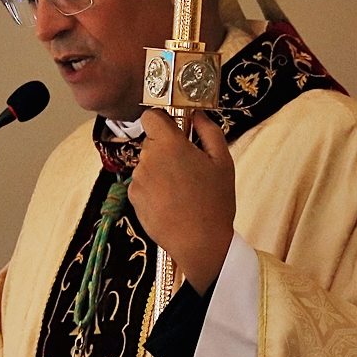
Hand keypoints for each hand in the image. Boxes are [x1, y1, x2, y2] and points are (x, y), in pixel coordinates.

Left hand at [131, 109, 235, 293]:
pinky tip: (172, 203)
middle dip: (167, 150)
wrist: (200, 243)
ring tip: (183, 191)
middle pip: (152, 142)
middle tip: (189, 168)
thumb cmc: (215, 203)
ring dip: (161, 171)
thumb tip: (198, 113)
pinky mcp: (133, 198)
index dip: (163, 120)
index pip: (151, 116)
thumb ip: (209, 130)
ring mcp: (138, 179)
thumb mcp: (223, 161)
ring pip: (148, 164)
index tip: (176, 131)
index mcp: (170, 145)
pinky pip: (143, 184)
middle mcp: (148, 159)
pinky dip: (154, 189)